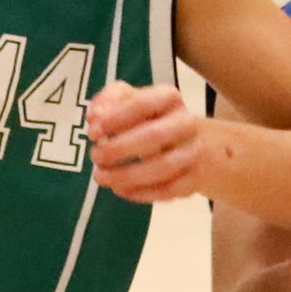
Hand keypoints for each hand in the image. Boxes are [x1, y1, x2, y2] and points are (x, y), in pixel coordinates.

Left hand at [88, 80, 203, 202]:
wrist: (197, 145)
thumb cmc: (153, 119)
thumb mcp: (131, 101)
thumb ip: (109, 101)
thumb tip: (94, 117)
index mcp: (169, 99)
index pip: (141, 104)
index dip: (114, 118)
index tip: (93, 131)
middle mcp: (186, 123)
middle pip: (154, 136)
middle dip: (119, 148)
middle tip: (95, 156)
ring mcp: (193, 153)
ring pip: (162, 168)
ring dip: (126, 175)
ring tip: (101, 176)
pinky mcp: (194, 179)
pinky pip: (168, 190)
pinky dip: (140, 193)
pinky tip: (119, 189)